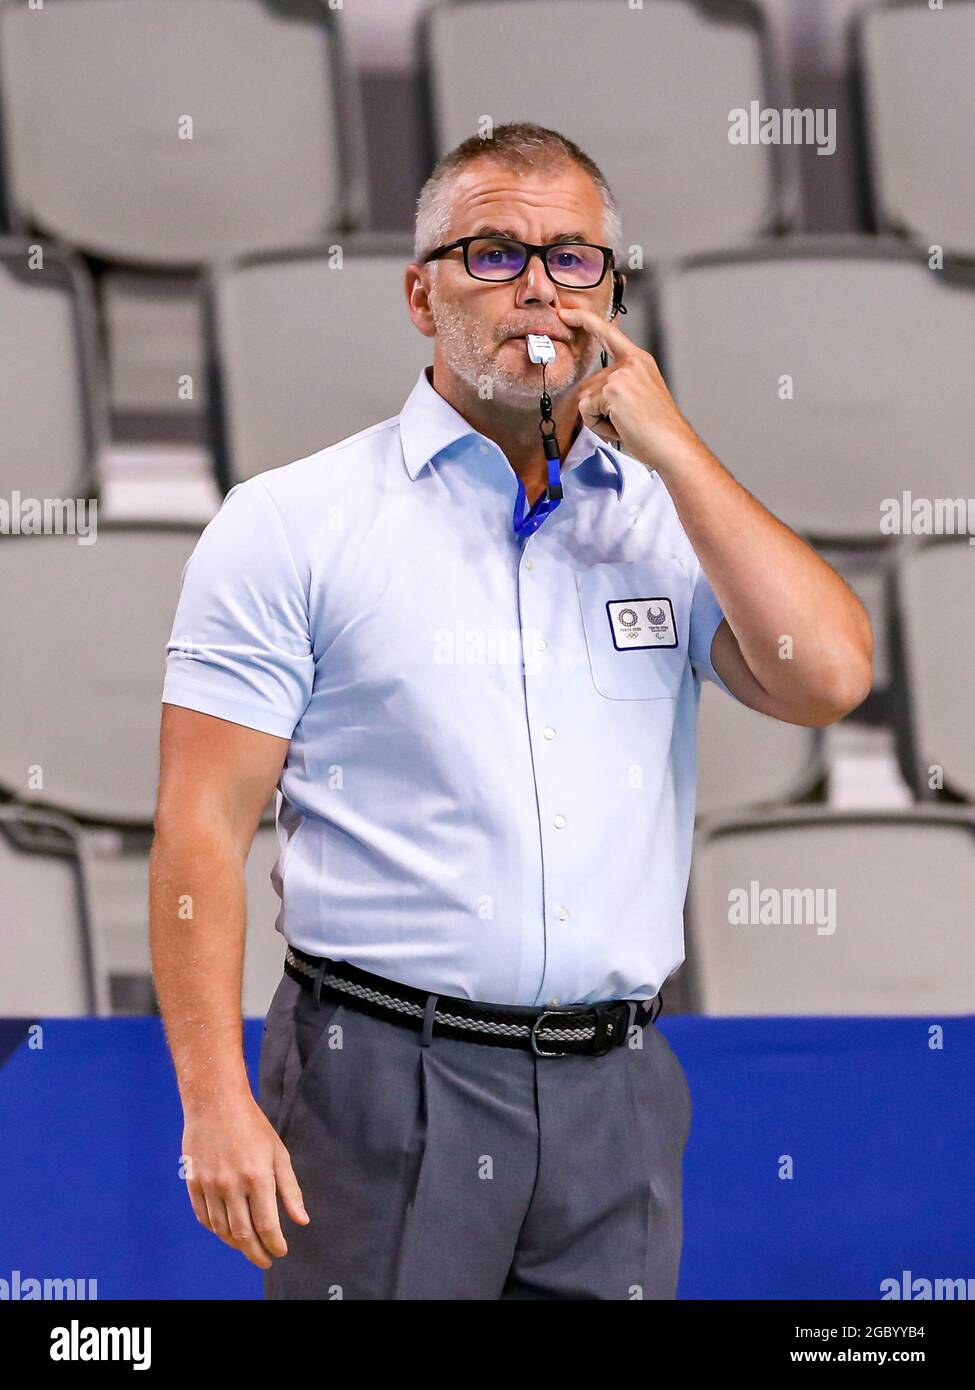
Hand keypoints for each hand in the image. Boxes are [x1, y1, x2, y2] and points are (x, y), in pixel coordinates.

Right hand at [181, 1093, 308, 1268]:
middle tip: (265, 1260)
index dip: (275, 1244)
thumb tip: (301, 1221)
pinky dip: (216, 1230)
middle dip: (256, 1253)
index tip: (281, 1252)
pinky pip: (204, 1217)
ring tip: (249, 1247)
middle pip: (243, 1234)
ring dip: (236, 1244)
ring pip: (222, 1230)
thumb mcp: (278, 1153)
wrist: (215, 1103)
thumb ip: (290, 1189)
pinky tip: (227, 1232)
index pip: (266, 1225)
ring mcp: (210, 1185)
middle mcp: (232, 1185)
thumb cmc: (253, 1126)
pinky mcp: (193, 1183)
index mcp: (258, 1177)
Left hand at [557, 305, 703, 471]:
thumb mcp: (639, 397)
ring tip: (625, 425)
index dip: (584, 320)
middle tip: (625, 421)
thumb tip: (586, 398)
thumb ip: (617, 387)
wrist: (672, 445)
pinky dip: (598, 425)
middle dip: (598, 409)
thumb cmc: (657, 430)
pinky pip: (587, 411)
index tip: (565, 313)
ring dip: (598, 419)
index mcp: (639, 361)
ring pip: (585, 399)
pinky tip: (621, 427)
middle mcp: (630, 363)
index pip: (607, 333)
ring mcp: (621, 375)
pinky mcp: (613, 390)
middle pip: (588, 384)